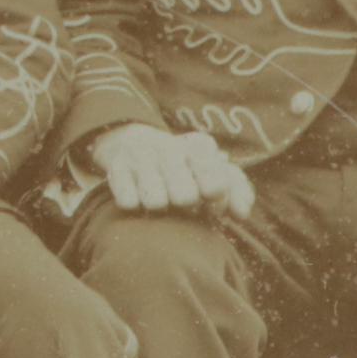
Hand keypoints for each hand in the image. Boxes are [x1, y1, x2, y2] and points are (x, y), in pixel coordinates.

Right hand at [90, 124, 256, 222]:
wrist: (133, 144)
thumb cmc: (184, 167)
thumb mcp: (212, 170)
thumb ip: (236, 190)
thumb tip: (240, 213)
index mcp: (199, 146)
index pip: (217, 185)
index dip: (215, 200)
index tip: (209, 198)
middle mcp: (169, 147)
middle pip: (185, 197)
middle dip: (185, 205)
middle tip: (181, 198)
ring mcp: (140, 156)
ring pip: (155, 202)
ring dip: (159, 206)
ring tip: (161, 197)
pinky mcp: (115, 168)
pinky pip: (128, 202)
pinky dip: (134, 204)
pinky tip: (138, 195)